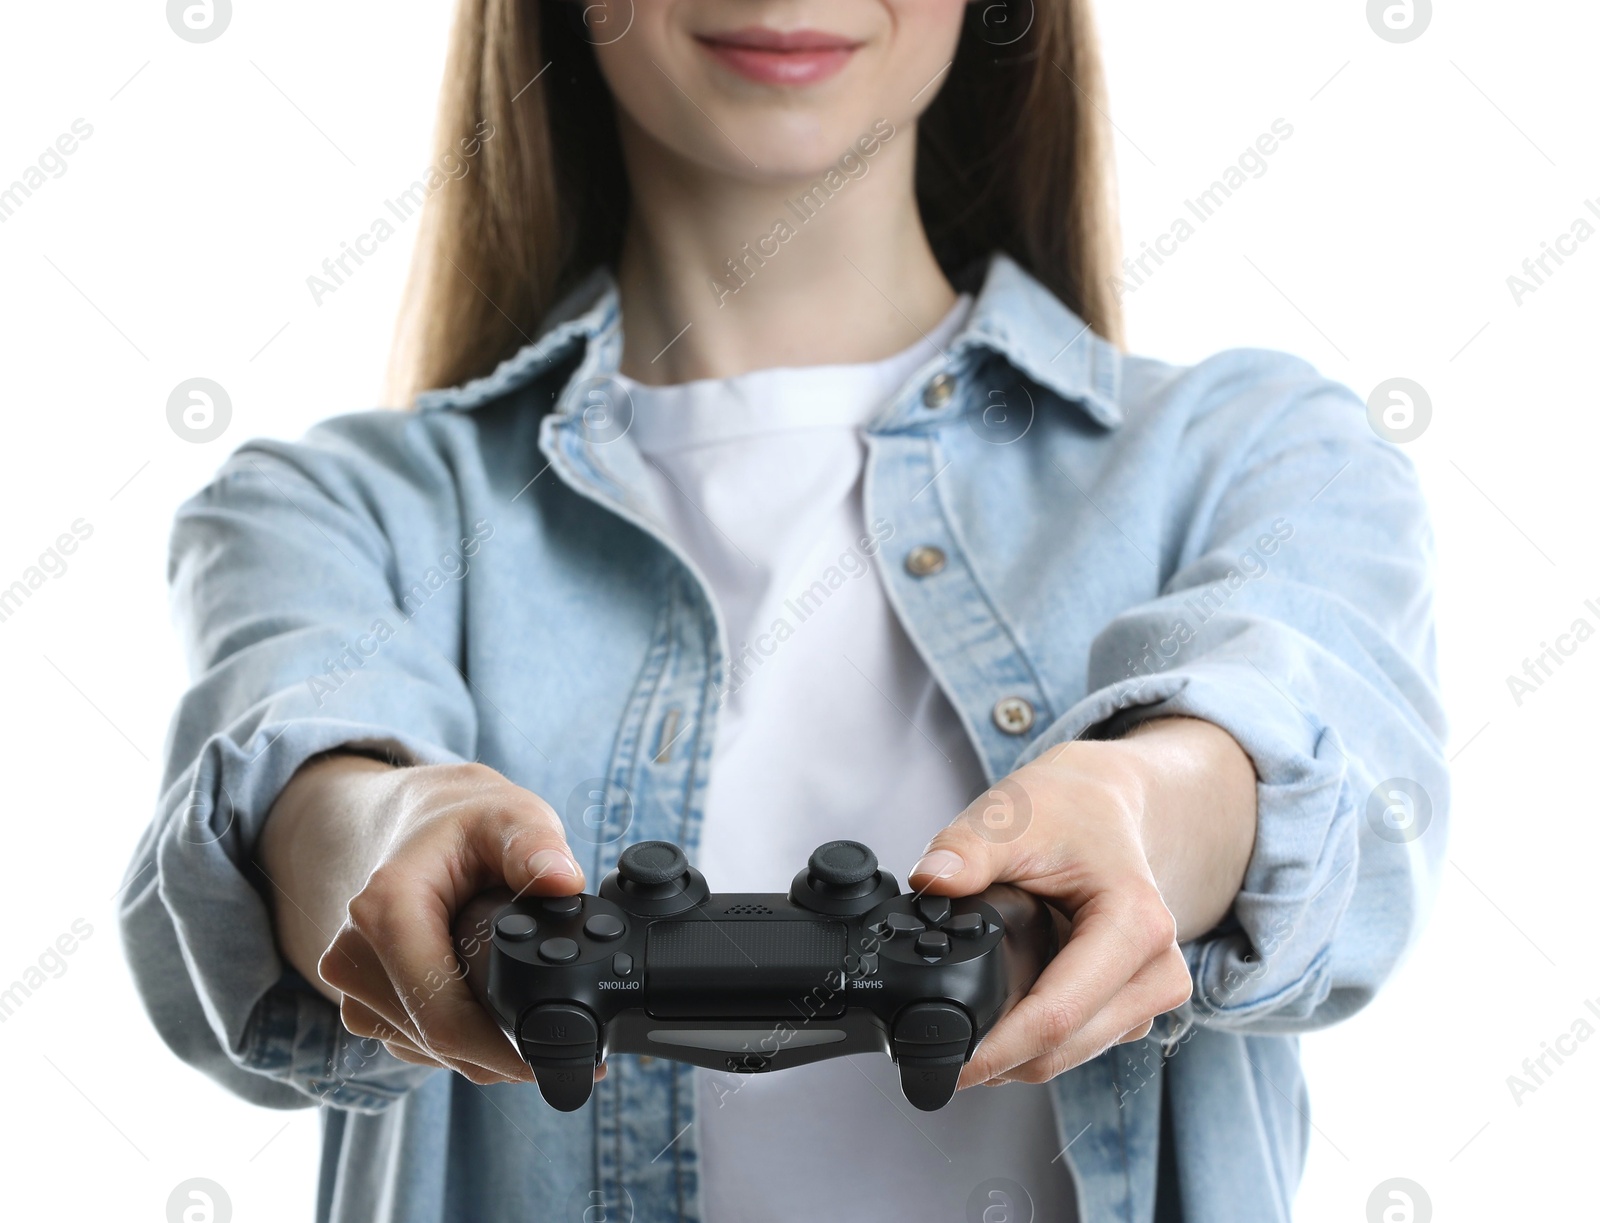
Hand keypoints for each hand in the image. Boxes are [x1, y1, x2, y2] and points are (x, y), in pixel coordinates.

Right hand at [258, 756, 596, 1085]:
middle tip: (566, 1040)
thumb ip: (536, 844)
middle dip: (504, 1051)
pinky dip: (460, 1039)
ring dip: (483, 1049)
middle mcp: (353, 958)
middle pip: (438, 1043)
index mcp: (384, 914)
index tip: (558, 1055)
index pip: (443, 1019)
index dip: (506, 1049)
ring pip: (428, 1051)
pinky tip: (492, 1010)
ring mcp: (350, 988)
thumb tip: (564, 880)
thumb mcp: (506, 815)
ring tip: (531, 1014)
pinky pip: (416, 1044)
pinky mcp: (361, 1003)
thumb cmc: (457, 822)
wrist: (404, 822)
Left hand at [907, 717, 1256, 1089]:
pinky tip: (1002, 1014)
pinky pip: (1080, 1044)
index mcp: (1136, 926)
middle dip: (998, 1059)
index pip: (1057, 1017)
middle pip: (1064, 1048)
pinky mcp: (1136, 1004)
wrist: (1104, 803)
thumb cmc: (1065, 808)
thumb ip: (966, 850)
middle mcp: (1158, 969)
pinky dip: (1036, 1041)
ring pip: (1072, 1055)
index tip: (947, 1066)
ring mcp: (1152, 993)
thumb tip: (931, 881)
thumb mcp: (1009, 815)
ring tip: (965, 1025)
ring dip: (1017, 1055)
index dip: (996, 1050)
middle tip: (934, 1048)